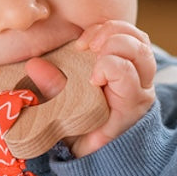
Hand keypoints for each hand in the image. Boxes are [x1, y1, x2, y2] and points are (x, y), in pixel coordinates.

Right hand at [26, 22, 155, 156]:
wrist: (108, 146)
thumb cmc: (85, 138)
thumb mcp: (68, 126)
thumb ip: (54, 98)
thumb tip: (35, 66)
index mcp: (128, 106)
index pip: (126, 73)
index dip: (105, 68)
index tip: (90, 80)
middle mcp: (141, 87)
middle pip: (140, 51)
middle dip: (111, 42)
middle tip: (87, 50)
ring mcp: (142, 73)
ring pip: (140, 39)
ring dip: (112, 31)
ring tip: (88, 42)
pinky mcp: (135, 63)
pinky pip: (133, 35)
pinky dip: (112, 29)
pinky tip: (90, 40)